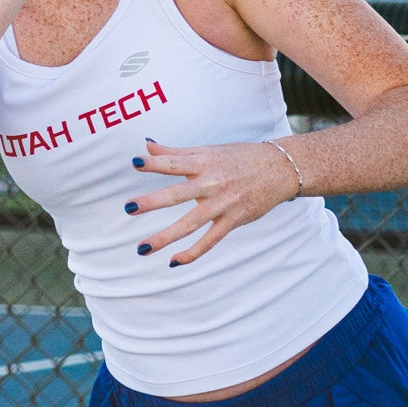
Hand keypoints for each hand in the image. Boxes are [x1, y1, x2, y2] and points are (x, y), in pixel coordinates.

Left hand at [125, 138, 301, 265]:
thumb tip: (146, 146)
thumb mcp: (209, 150)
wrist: (279, 168)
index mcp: (204, 162)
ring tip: (142, 248)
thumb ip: (175, 152)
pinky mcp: (233, 220)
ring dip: (165, 236)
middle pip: (178, 193)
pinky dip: (193, 252)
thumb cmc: (239, 157)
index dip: (155, 162)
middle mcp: (212, 183)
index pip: (174, 162)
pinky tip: (173, 261)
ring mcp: (222, 204)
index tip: (135, 161)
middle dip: (152, 201)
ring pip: (190, 223)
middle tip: (129, 208)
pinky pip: (210, 240)